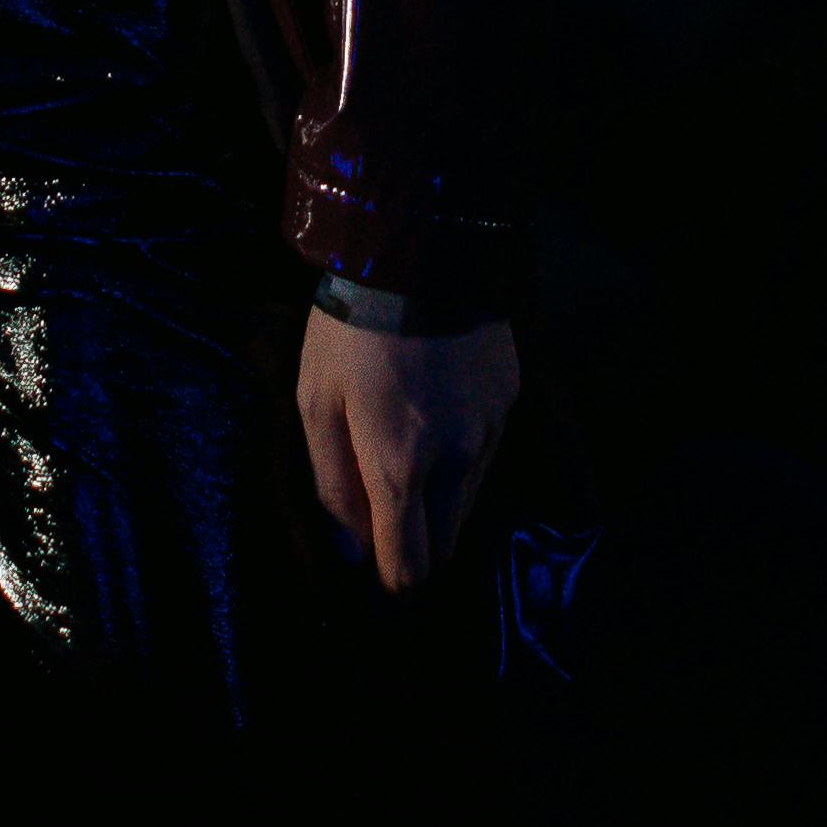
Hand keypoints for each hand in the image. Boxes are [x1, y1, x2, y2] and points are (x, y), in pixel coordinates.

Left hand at [297, 311, 519, 594]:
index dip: (391, 577)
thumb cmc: (351, 331)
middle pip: (445, 542)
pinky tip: (437, 410)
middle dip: (416, 540)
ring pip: (468, 499)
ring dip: (440, 496)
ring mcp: (490, 430)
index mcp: (401, 469)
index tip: (373, 561)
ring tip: (407, 444)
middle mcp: (456, 461)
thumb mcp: (316, 404)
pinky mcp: (509, 398)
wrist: (420, 249)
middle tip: (383, 501)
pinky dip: (462, 453)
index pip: (410, 565)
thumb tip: (350, 553)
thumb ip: (333, 486)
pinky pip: (485, 452)